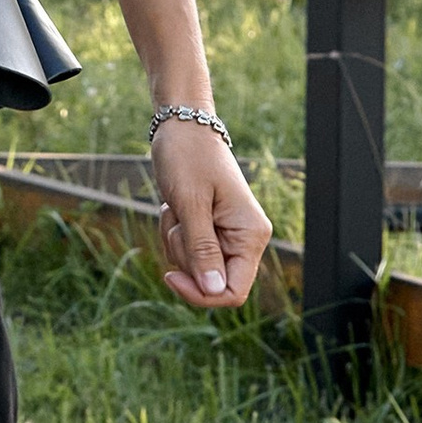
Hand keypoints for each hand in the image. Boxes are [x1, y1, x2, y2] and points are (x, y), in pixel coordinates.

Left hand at [151, 116, 272, 308]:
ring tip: (177, 206)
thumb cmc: (188, 158)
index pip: (233, 291)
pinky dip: (173, 231)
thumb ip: (202, 249)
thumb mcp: (191, 204)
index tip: (170, 276)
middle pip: (208, 280)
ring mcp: (227, 235)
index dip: (202, 294)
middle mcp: (244, 239)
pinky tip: (175, 206)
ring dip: (175, 240)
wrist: (182, 128)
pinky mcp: (210, 229)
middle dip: (183, 254)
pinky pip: (185, 250)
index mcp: (251, 235)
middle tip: (178, 217)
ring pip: (192, 266)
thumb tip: (215, 291)